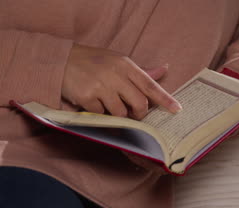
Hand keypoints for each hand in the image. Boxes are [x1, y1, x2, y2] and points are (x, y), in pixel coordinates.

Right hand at [62, 43, 181, 119]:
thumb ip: (140, 71)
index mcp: (126, 65)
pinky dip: (98, 113)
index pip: (150, 84)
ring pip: (120, 113)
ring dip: (116, 114)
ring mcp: (101, 86)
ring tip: (106, 104)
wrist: (61, 60)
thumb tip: (163, 69)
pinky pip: (101, 115)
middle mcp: (115, 74)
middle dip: (139, 114)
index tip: (177, 109)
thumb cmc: (93, 62)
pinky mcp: (87, 97)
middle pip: (139, 103)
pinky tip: (92, 102)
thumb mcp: (118, 61)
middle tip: (134, 115)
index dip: (164, 98)